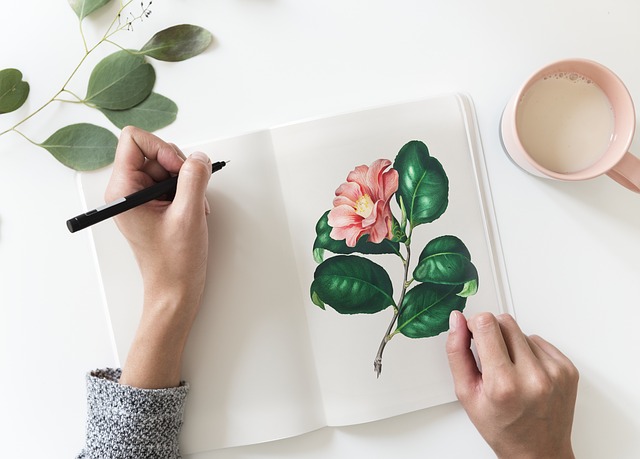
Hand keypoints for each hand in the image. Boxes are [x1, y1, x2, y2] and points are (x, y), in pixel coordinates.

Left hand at [106, 126, 212, 388]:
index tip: (178, 168)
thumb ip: (194, 178)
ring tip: (193, 207)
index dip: (161, 147)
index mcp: (122, 190)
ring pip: (168, 166)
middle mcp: (127, 190)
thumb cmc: (174, 262)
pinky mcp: (154, 205)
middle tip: (190, 191)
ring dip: (187, 182)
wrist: (176, 291)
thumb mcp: (188, 215)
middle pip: (155, 151)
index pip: (134, 140)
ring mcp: (141, 198)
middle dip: (179, 167)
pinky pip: (173, 182)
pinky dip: (189, 192)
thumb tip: (199, 157)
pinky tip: (193, 212)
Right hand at [446, 311, 578, 458]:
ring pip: (522, 331)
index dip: (474, 325)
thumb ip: (457, 352)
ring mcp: (555, 372)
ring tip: (510, 370)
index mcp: (503, 384)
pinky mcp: (568, 369)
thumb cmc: (502, 428)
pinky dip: (529, 352)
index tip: (472, 335)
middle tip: (490, 357)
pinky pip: (540, 341)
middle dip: (492, 332)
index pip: (486, 324)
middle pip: (505, 322)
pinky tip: (525, 372)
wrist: (539, 452)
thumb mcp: (467, 393)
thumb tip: (457, 321)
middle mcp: (533, 376)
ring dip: (512, 344)